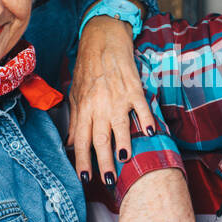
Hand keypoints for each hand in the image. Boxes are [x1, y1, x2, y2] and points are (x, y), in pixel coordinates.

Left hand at [66, 13, 155, 188]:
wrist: (102, 41)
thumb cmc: (88, 69)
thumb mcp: (76, 95)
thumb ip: (76, 120)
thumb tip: (71, 143)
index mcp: (84, 109)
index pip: (81, 140)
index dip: (83, 161)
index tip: (85, 178)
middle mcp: (99, 106)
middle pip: (100, 138)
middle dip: (103, 162)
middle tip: (108, 180)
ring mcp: (117, 97)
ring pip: (119, 126)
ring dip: (122, 144)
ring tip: (124, 161)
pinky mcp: (133, 89)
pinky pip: (140, 107)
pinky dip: (146, 119)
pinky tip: (150, 132)